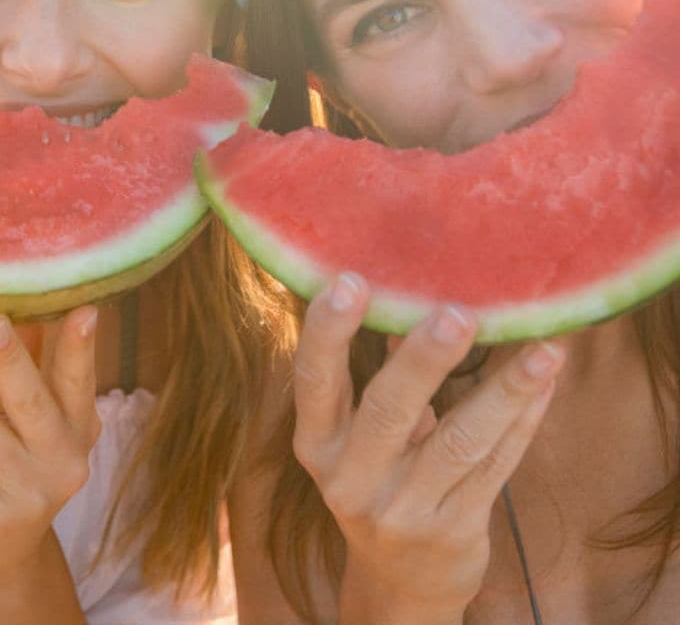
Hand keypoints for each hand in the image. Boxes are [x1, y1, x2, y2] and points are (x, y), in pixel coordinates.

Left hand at [0, 307, 100, 585]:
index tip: (81, 309)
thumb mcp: (37, 416)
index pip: (79, 383)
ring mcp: (21, 492)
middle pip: (28, 402)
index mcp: (79, 430)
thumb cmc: (20, 459)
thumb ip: (34, 364)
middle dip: (7, 359)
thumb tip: (22, 301)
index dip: (81, 349)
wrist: (3, 550)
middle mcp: (59, 462)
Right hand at [293, 273, 563, 620]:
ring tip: (542, 348)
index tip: (350, 280)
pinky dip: (523, 420)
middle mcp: (352, 479)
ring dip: (504, 390)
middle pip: (389, 411)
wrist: (400, 580)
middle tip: (458, 313)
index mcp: (317, 443)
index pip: (314, 380)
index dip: (328, 331)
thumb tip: (409, 293)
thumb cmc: (377, 475)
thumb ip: (379, 371)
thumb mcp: (357, 433)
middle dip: (424, 360)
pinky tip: (546, 383)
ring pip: (460, 442)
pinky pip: (496, 467)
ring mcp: (404, 511)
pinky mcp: (456, 532)